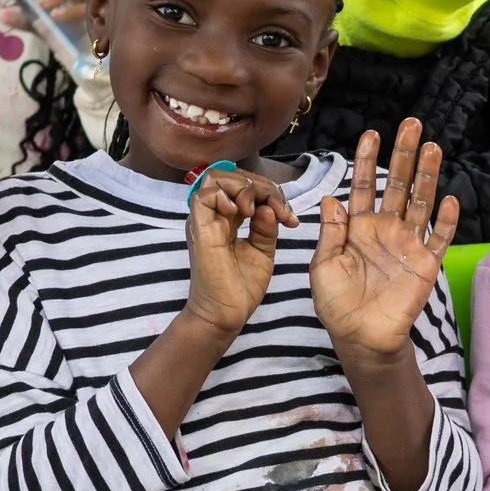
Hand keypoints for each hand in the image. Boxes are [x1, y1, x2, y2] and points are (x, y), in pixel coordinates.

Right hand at [183, 166, 293, 340]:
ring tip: (257, 210)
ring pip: (215, 177)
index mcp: (227, 219)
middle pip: (231, 176)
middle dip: (262, 186)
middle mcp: (214, 216)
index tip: (289, 218)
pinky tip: (244, 215)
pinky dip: (226, 196)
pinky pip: (204, 195)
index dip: (270, 193)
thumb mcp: (262, 250)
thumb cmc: (241, 287)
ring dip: (244, 187)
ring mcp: (205, 221)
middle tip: (280, 210)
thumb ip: (266, 226)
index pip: (244, 186)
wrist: (227, 314)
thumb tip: (268, 206)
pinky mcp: (200, 229)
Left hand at [313, 120, 459, 362]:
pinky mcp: (425, 263)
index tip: (371, 133)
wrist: (360, 337)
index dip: (365, 160)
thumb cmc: (337, 304)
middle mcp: (385, 230)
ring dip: (427, 175)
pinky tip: (449, 198)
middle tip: (411, 124)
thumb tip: (330, 197)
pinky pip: (438, 237)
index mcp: (358, 228)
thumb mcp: (323, 266)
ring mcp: (407, 245)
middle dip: (404, 154)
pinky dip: (445, 219)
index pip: (362, 186)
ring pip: (420, 202)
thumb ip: (330, 232)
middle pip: (397, 184)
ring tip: (433, 147)